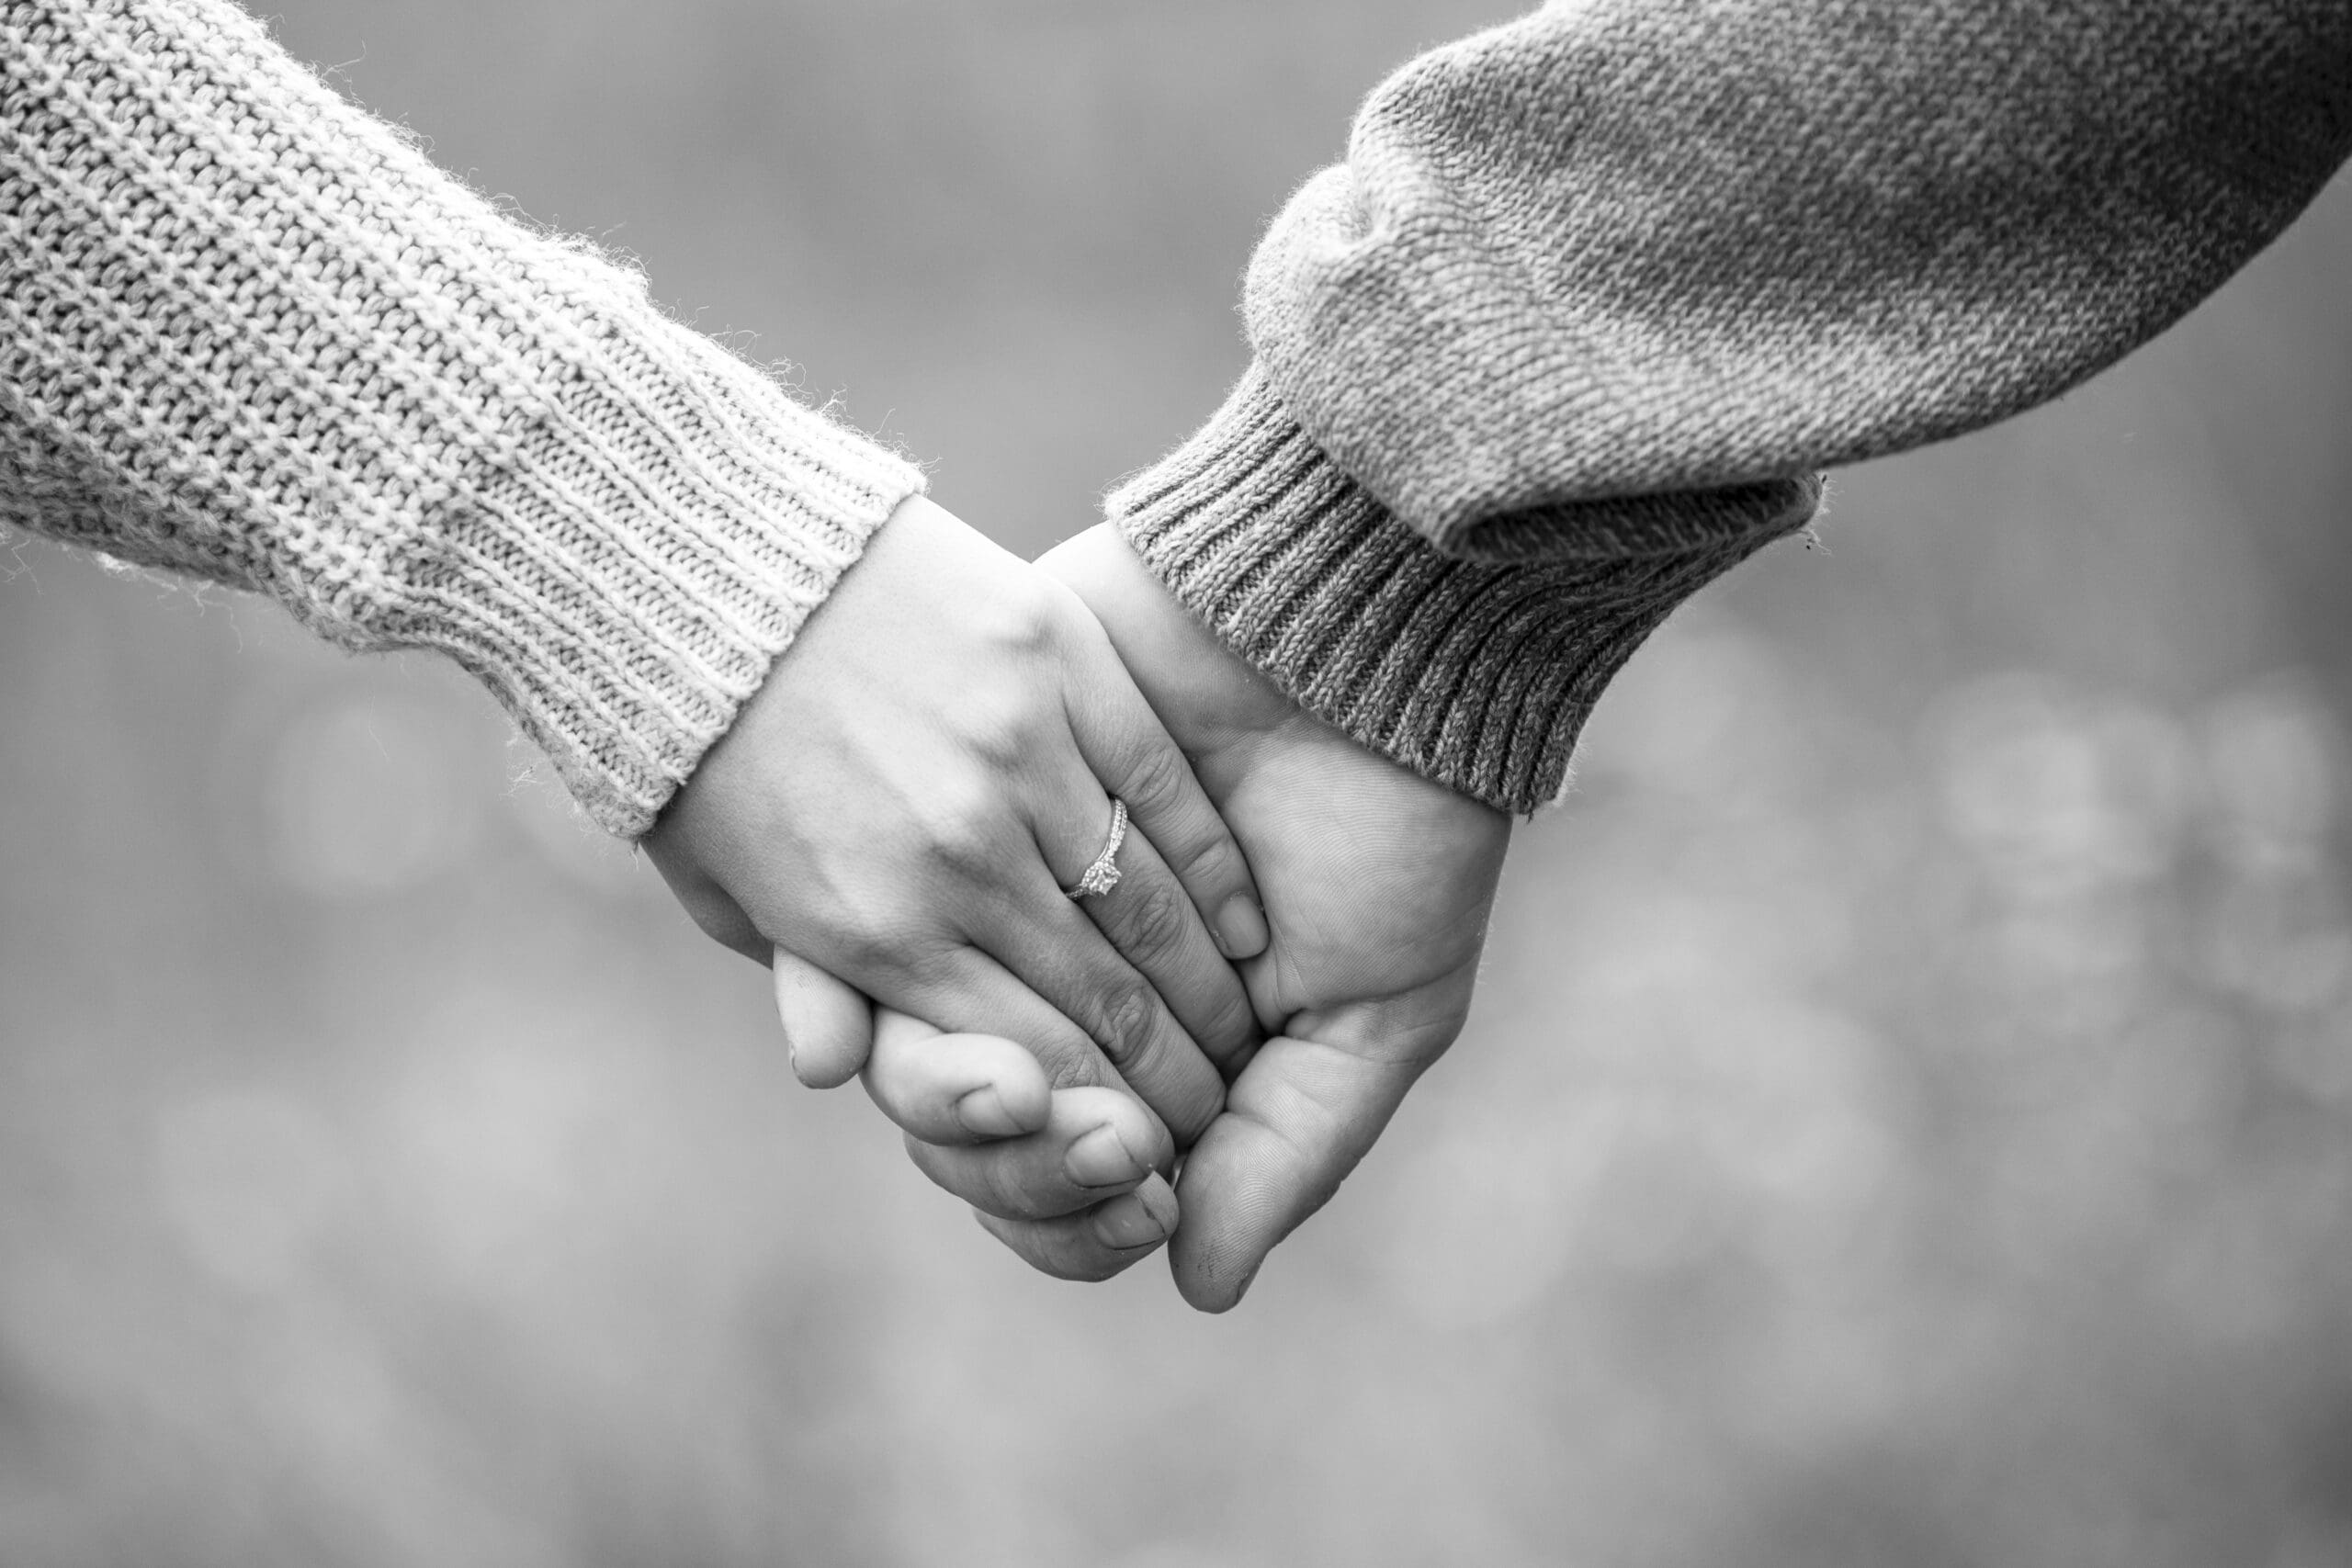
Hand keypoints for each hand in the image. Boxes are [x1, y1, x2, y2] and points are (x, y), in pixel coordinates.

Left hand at [642, 496, 1269, 1161]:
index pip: (1032, 1062)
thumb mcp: (723, 885)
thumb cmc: (710, 735)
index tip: (1154, 1158)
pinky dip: (1216, 876)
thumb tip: (841, 1074)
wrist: (715, 550)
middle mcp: (955, 854)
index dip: (1107, 1124)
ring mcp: (1015, 754)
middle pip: (1108, 1001)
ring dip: (1212, 989)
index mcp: (871, 928)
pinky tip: (1246, 929)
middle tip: (1217, 1108)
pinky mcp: (1057, 663)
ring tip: (1245, 1026)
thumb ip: (807, 980)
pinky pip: (1166, 796)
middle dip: (1177, 1080)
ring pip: (1153, 908)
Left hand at [854, 522, 1510, 1302]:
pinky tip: (925, 1012)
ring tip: (1019, 1090)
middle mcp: (1054, 976)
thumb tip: (1194, 1288)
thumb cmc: (1397, 824)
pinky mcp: (945, 801)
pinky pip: (872, 919)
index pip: (1058, 1178)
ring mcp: (990, 887)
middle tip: (1097, 1143)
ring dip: (953, 1091)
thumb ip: (1286, 1149)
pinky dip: (892, 986)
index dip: (1077, 1216)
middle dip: (1013, 1160)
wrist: (1371, 630)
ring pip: (906, 1036)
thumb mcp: (1375, 1011)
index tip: (1143, 1192)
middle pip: (966, 1125)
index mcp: (1149, 1040)